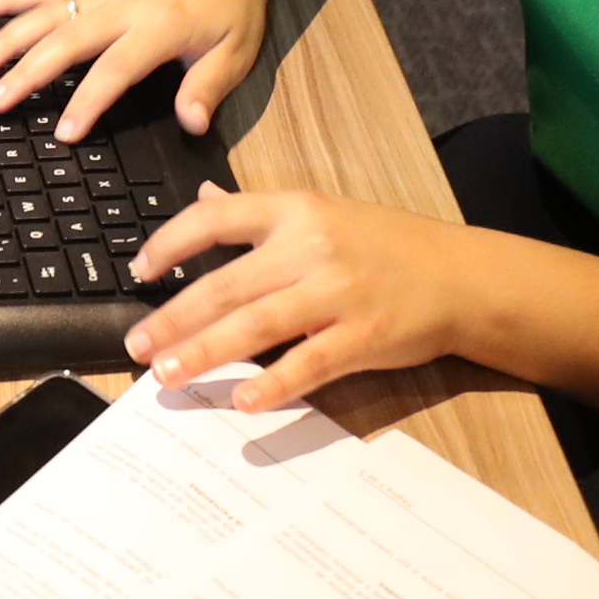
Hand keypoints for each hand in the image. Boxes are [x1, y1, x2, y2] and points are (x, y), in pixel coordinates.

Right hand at [0, 0, 275, 140]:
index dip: (87, 101)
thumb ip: (209, 87)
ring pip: (45, 12)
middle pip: (65, 40)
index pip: (115, 68)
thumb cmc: (233, 1)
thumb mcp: (237, 50)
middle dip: (26, 72)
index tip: (63, 132)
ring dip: (7, 38)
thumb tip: (191, 124)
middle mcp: (123, 5)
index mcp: (160, 25)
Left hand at [124, 186, 475, 411]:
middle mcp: (311, 247)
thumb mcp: (323, 212)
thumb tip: (205, 196)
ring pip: (257, 324)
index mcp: (295, 209)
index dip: (171, 243)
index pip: (216, 218)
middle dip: (174, 318)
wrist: (461, 276)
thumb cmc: (386, 246)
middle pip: (226, 283)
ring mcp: (338, 292)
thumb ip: (260, 212)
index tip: (140, 270)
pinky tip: (243, 402)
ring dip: (205, 352)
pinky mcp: (364, 336)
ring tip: (167, 375)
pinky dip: (274, 384)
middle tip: (137, 345)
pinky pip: (310, 362)